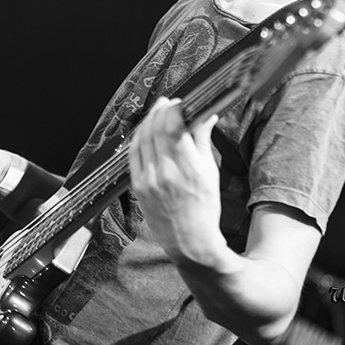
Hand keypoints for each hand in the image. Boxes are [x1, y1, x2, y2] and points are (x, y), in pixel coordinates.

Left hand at [129, 98, 225, 265]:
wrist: (190, 242)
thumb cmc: (204, 209)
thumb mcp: (211, 173)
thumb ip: (204, 140)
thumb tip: (206, 115)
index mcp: (188, 167)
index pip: (174, 125)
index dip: (175, 108)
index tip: (182, 103)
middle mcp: (165, 172)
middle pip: (157, 127)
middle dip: (162, 109)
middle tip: (170, 103)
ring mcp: (148, 179)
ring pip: (143, 137)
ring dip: (150, 120)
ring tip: (158, 111)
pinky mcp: (137, 186)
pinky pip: (133, 153)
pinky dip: (139, 137)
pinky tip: (146, 130)